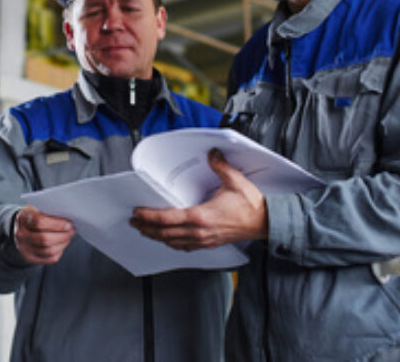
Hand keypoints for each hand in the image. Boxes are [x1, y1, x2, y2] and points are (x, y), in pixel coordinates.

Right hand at [14, 205, 74, 264]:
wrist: (21, 228)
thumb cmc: (34, 216)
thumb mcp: (38, 208)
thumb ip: (50, 211)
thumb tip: (68, 218)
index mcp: (23, 218)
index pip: (39, 222)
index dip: (56, 224)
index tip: (68, 224)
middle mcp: (21, 235)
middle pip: (44, 239)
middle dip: (62, 236)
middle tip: (71, 230)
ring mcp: (24, 248)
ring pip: (48, 251)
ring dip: (63, 244)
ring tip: (68, 236)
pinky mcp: (30, 258)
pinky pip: (49, 258)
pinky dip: (60, 251)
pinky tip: (62, 244)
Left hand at [130, 149, 267, 250]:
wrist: (265, 223)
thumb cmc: (252, 206)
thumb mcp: (235, 180)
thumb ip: (220, 165)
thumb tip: (211, 153)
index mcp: (202, 216)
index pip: (168, 218)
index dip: (149, 217)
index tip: (138, 213)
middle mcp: (200, 231)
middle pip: (165, 233)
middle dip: (147, 228)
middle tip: (134, 222)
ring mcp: (204, 240)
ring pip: (173, 242)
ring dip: (156, 237)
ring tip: (145, 231)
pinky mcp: (209, 244)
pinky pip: (185, 247)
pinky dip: (172, 243)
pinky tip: (168, 240)